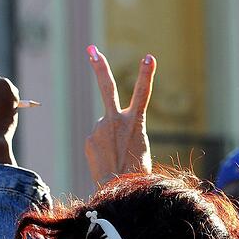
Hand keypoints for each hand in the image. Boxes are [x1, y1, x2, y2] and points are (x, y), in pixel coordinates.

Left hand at [84, 45, 155, 184]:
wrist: (118, 189)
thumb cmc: (136, 172)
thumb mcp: (139, 146)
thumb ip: (124, 129)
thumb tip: (105, 124)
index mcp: (135, 122)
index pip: (143, 94)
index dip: (146, 75)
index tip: (149, 57)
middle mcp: (115, 121)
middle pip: (107, 88)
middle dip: (100, 67)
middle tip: (91, 49)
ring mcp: (99, 129)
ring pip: (104, 127)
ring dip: (109, 139)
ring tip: (116, 159)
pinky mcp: (89, 139)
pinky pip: (96, 139)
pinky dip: (102, 148)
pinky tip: (107, 162)